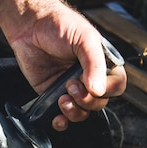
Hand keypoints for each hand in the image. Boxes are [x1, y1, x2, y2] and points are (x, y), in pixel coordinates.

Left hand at [8, 2, 126, 129]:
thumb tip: (98, 90)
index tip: (91, 84)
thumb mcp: (84, 39)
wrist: (29, 26)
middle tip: (69, 86)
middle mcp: (89, 78)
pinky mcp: (53, 95)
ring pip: (83, 112)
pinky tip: (57, 118)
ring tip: (61, 98)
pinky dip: (62, 122)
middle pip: (100, 102)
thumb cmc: (59, 25)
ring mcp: (71, 88)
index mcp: (102, 64)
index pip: (116, 86)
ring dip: (74, 112)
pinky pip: (63, 117)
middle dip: (86, 100)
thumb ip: (94, 64)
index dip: (107, 90)